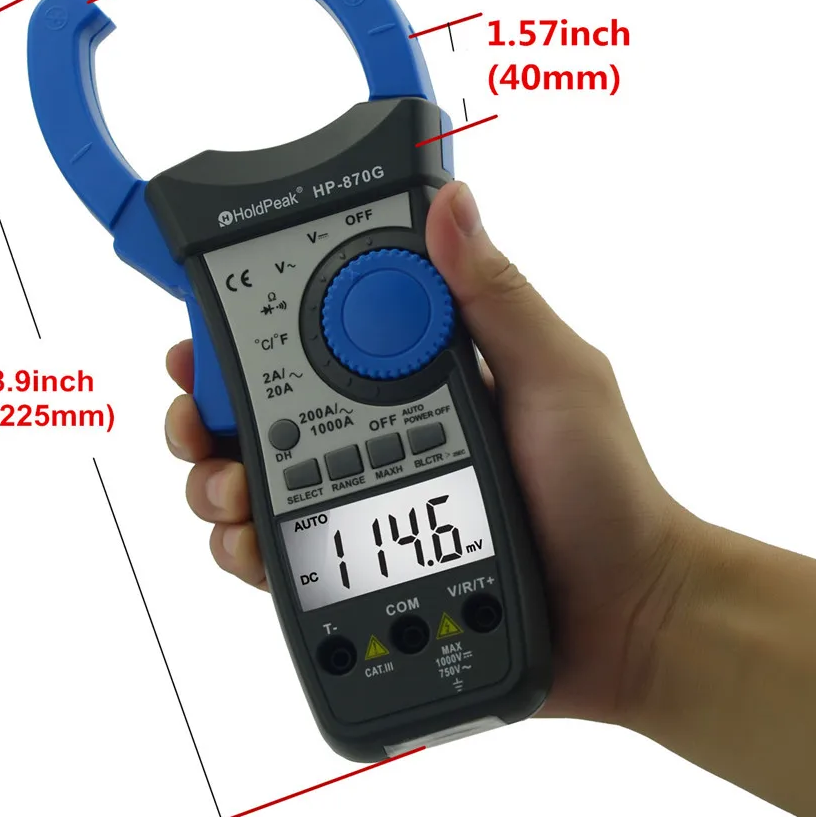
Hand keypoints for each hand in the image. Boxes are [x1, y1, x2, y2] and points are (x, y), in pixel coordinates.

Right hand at [164, 180, 699, 723]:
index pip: (316, 340)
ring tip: (223, 492)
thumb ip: (494, 297)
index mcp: (418, 379)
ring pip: (259, 480)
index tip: (206, 337)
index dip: (250, 334)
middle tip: (194, 423)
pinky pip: (284, 551)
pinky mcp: (363, 563)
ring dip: (215, 478)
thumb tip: (453, 201)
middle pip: (266, 411)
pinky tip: (245, 544)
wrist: (622, 615)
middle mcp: (382, 434)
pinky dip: (246, 546)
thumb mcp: (554, 376)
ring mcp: (368, 500)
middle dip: (209, 412)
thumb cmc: (603, 491)